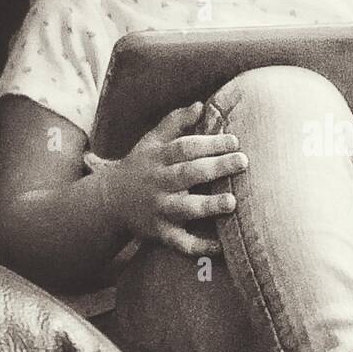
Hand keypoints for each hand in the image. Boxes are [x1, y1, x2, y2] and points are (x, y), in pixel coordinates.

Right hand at [99, 101, 247, 256]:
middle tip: (242, 162)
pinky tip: (222, 246)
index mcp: (159, 158)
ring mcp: (159, 210)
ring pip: (185, 209)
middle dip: (216, 168)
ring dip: (209, 206)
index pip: (186, 147)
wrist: (109, 201)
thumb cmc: (140, 166)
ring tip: (232, 202)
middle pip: (188, 173)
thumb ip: (175, 122)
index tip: (234, 141)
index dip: (210, 143)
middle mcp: (159, 183)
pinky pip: (181, 242)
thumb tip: (201, 105)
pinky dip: (200, 247)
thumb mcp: (151, 141)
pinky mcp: (161, 233)